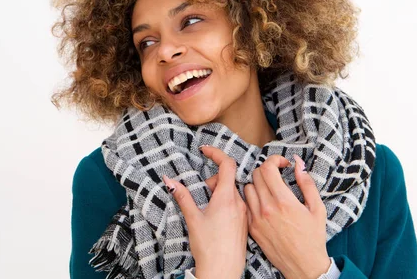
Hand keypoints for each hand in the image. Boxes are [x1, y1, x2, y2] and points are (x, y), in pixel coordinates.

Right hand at [162, 146, 246, 278]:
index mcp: (227, 198)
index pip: (227, 164)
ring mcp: (245, 213)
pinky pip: (237, 204)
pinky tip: (218, 219)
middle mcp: (239, 203)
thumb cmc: (208, 247)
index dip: (216, 153)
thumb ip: (182, 196)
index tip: (205, 150)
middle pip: (228, 179)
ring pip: (232, 192)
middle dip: (213, 181)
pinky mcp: (246, 223)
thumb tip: (169, 180)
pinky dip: (226, 203)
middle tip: (202, 195)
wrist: (223, 272)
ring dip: (219, 193)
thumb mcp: (192, 218)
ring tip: (209, 210)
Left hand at [203, 152, 330, 278]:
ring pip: (247, 188)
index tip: (282, 163)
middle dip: (267, 170)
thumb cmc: (313, 237)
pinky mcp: (252, 228)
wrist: (304, 266)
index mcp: (284, 201)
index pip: (267, 168)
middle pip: (256, 175)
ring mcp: (257, 219)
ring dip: (258, 184)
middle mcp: (267, 208)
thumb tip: (298, 163)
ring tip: (269, 190)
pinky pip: (245, 205)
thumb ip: (307, 183)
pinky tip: (263, 203)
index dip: (274, 160)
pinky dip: (252, 199)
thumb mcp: (317, 208)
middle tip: (277, 176)